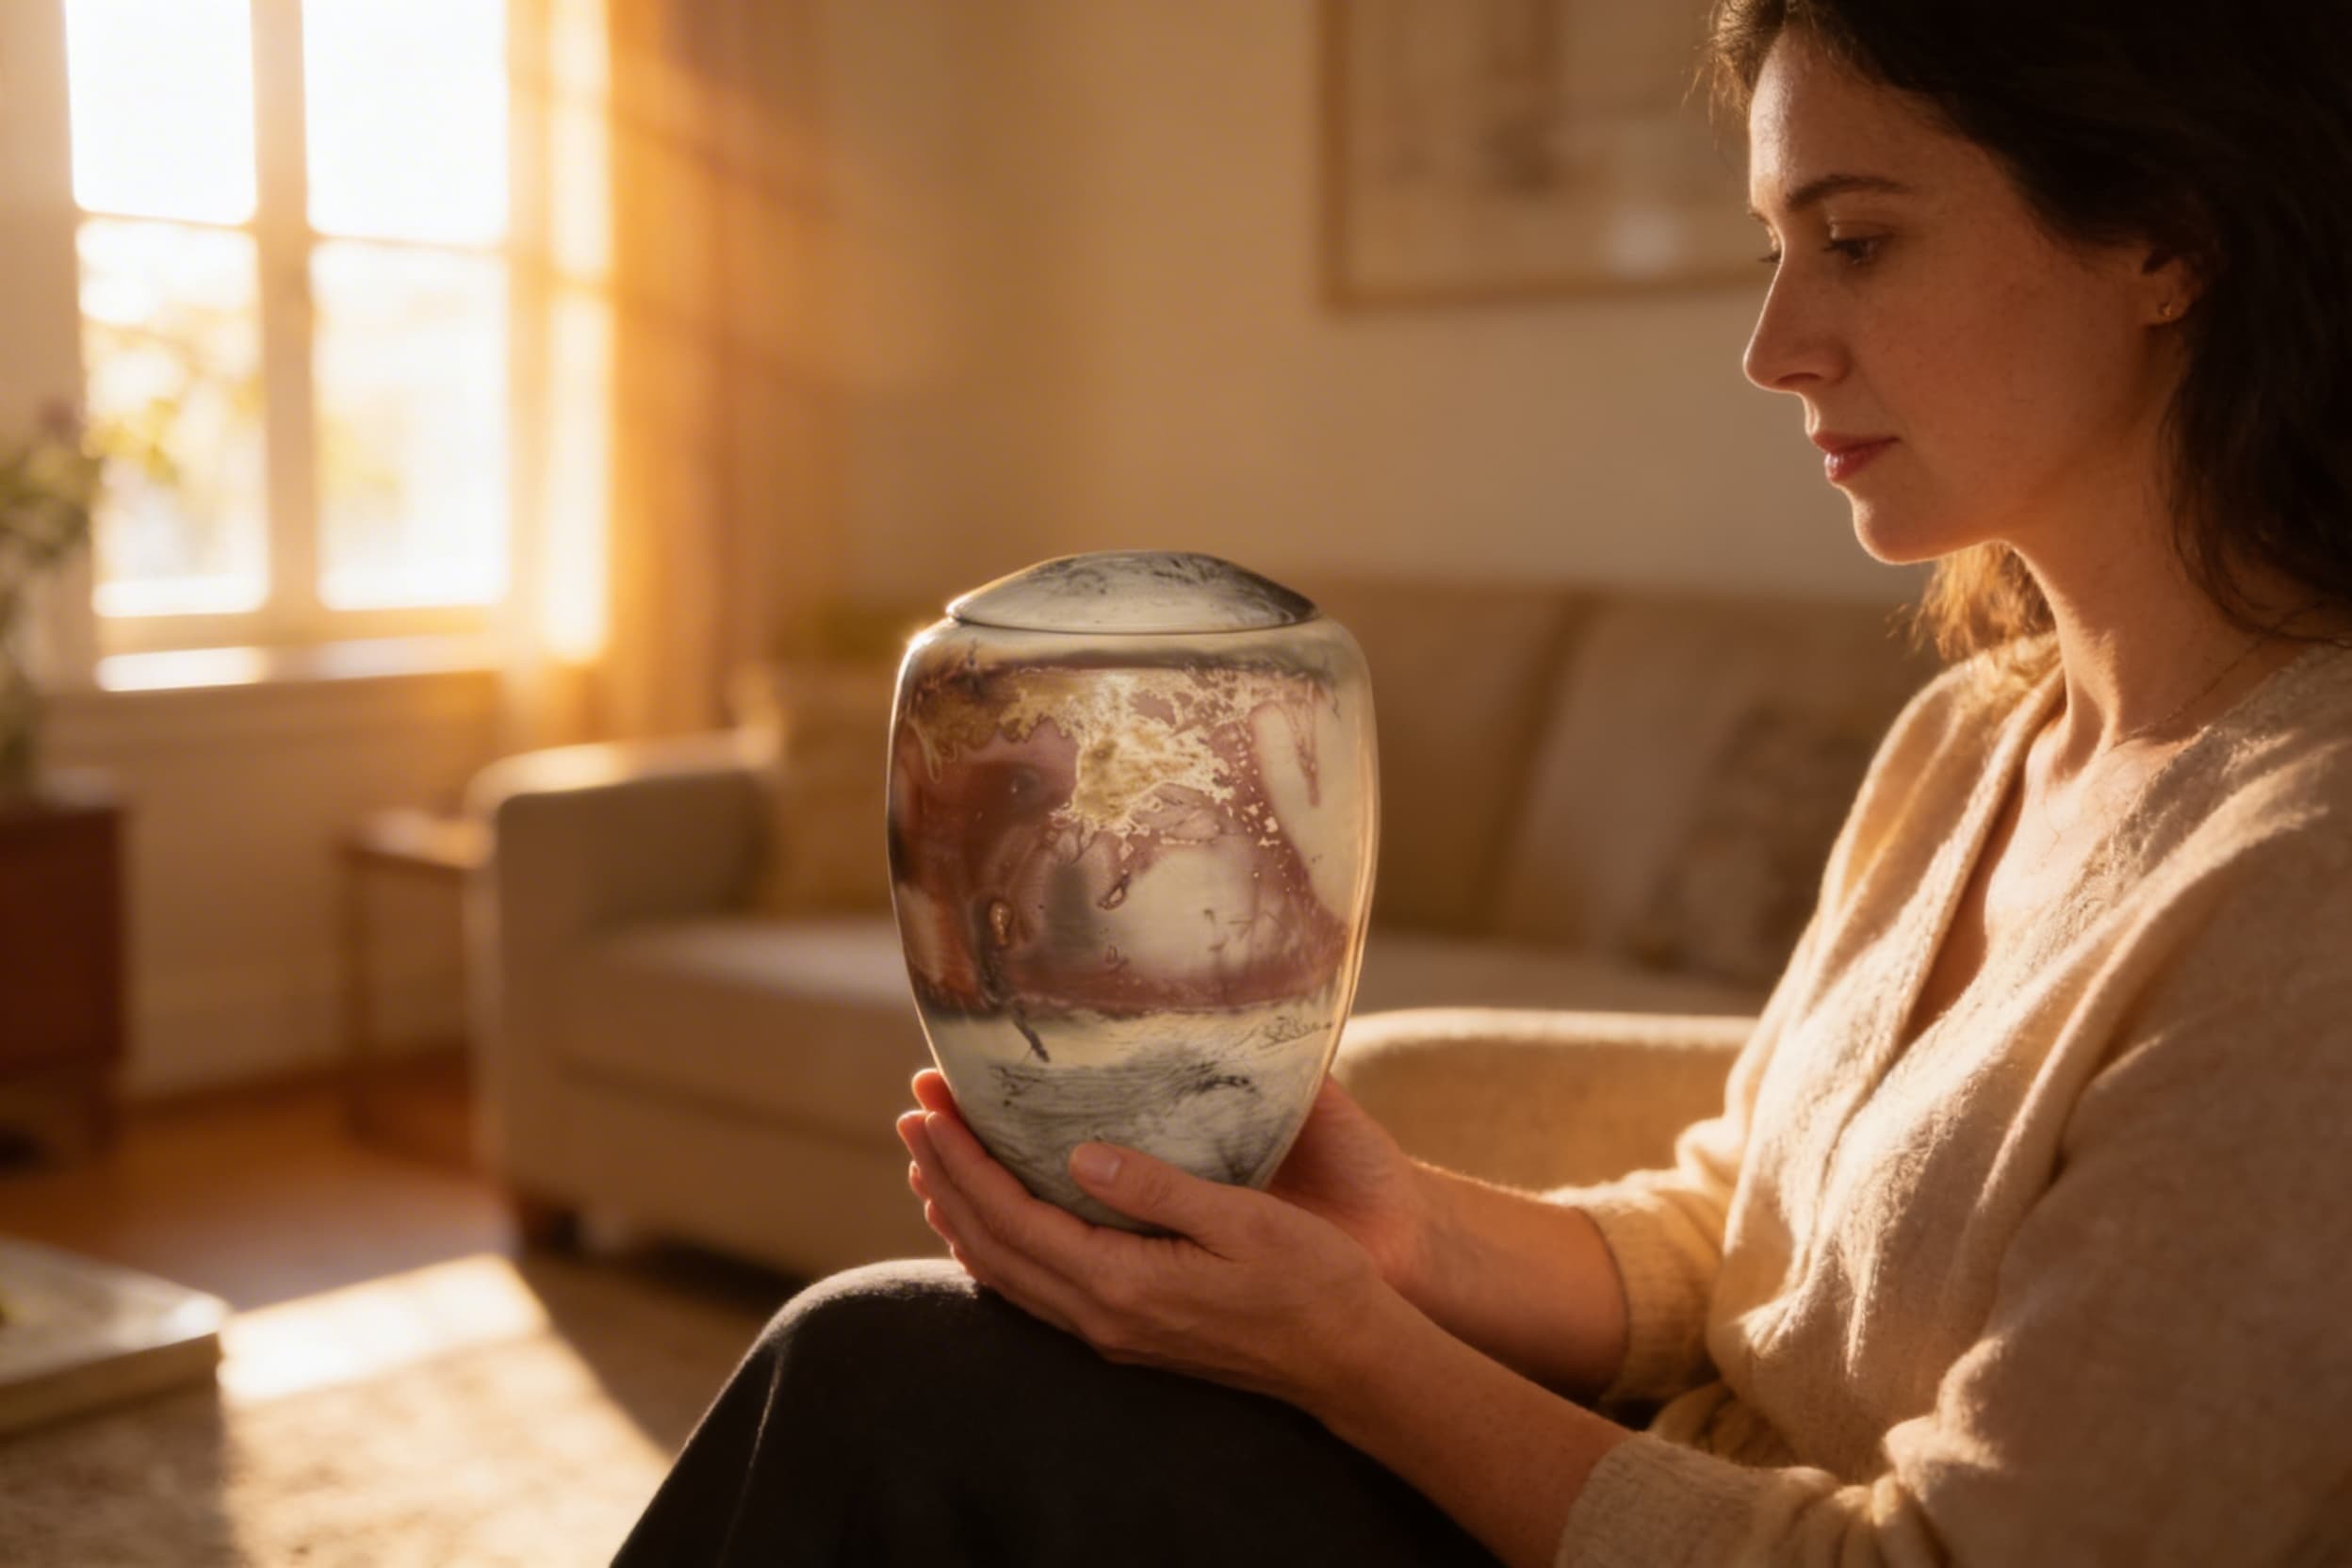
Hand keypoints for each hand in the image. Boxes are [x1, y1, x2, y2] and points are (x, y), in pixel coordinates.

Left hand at [898, 1069, 1410, 1408]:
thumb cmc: (1311, 1282)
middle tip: (914, 1115)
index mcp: (1122, 1283)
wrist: (1347, 1362)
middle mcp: (1101, 1317)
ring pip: (1003, 1275)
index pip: (1011, 1215)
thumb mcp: (1242, 1220)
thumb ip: (1156, 1189)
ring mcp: (1110, 1333)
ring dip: (960, 1213)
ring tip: (933, 1160)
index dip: (961, 1158)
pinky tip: (992, 1223)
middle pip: (989, 1245)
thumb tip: (1079, 1155)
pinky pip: (1033, 1290)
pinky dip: (994, 1248)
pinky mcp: (1125, 1335)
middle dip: (943, 1177)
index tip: (927, 1106)